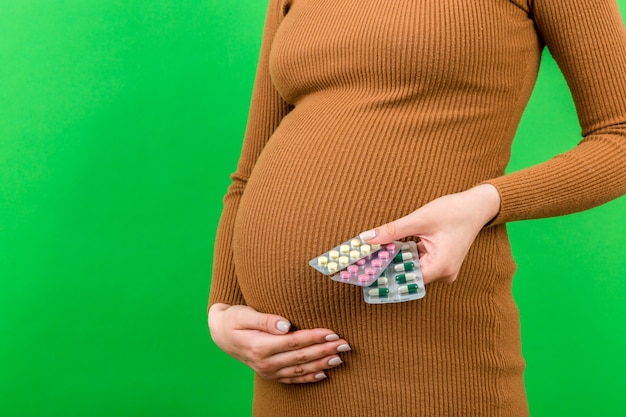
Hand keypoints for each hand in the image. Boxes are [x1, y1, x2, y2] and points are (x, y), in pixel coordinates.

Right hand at [208, 303, 350, 383]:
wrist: (221, 334)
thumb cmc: (234, 319)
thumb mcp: (244, 314)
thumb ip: (265, 319)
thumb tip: (285, 324)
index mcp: (260, 346)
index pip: (294, 342)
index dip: (314, 337)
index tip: (332, 333)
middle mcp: (265, 362)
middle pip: (301, 357)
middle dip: (324, 351)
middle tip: (344, 344)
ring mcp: (268, 371)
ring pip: (300, 369)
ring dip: (322, 364)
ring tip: (340, 357)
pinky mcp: (270, 374)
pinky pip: (293, 378)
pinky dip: (309, 377)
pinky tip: (324, 373)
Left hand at [359, 184, 500, 284]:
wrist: (478, 205)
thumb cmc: (454, 211)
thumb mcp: (420, 219)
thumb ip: (392, 230)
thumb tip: (367, 238)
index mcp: (441, 267)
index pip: (406, 278)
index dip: (384, 274)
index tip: (365, 270)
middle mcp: (443, 273)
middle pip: (408, 274)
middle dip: (386, 266)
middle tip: (363, 262)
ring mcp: (442, 268)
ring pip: (411, 268)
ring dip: (394, 260)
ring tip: (371, 254)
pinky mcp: (440, 261)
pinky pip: (418, 261)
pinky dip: (404, 255)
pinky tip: (388, 249)